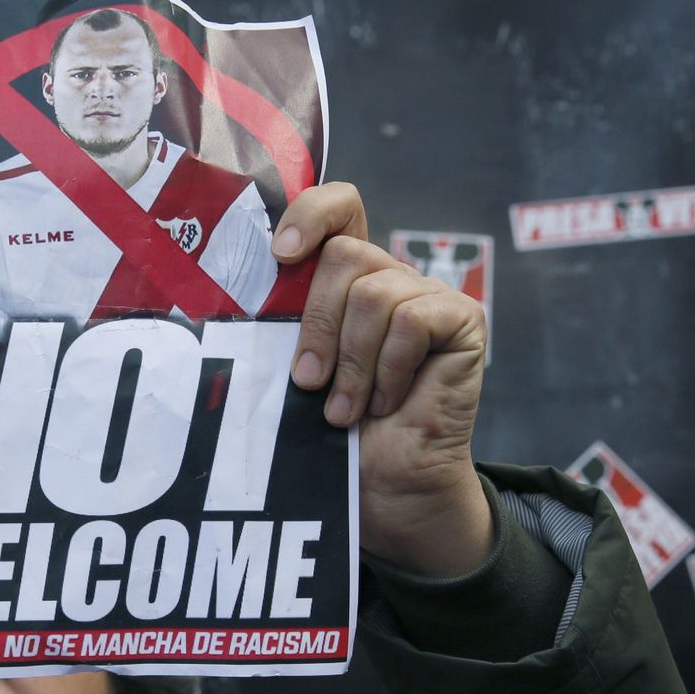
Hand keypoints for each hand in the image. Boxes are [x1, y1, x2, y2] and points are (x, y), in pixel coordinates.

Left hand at [271, 183, 490, 577]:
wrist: (384, 485)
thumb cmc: (332, 433)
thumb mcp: (295, 366)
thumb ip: (284, 321)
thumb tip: (232, 292)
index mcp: (346, 280)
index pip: (339, 208)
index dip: (310, 213)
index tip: (280, 256)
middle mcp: (389, 278)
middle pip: (346, 256)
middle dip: (317, 324)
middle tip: (308, 382)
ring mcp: (429, 295)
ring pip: (373, 293)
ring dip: (352, 361)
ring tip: (346, 409)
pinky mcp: (462, 320)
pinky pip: (414, 320)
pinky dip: (390, 367)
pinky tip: (388, 401)